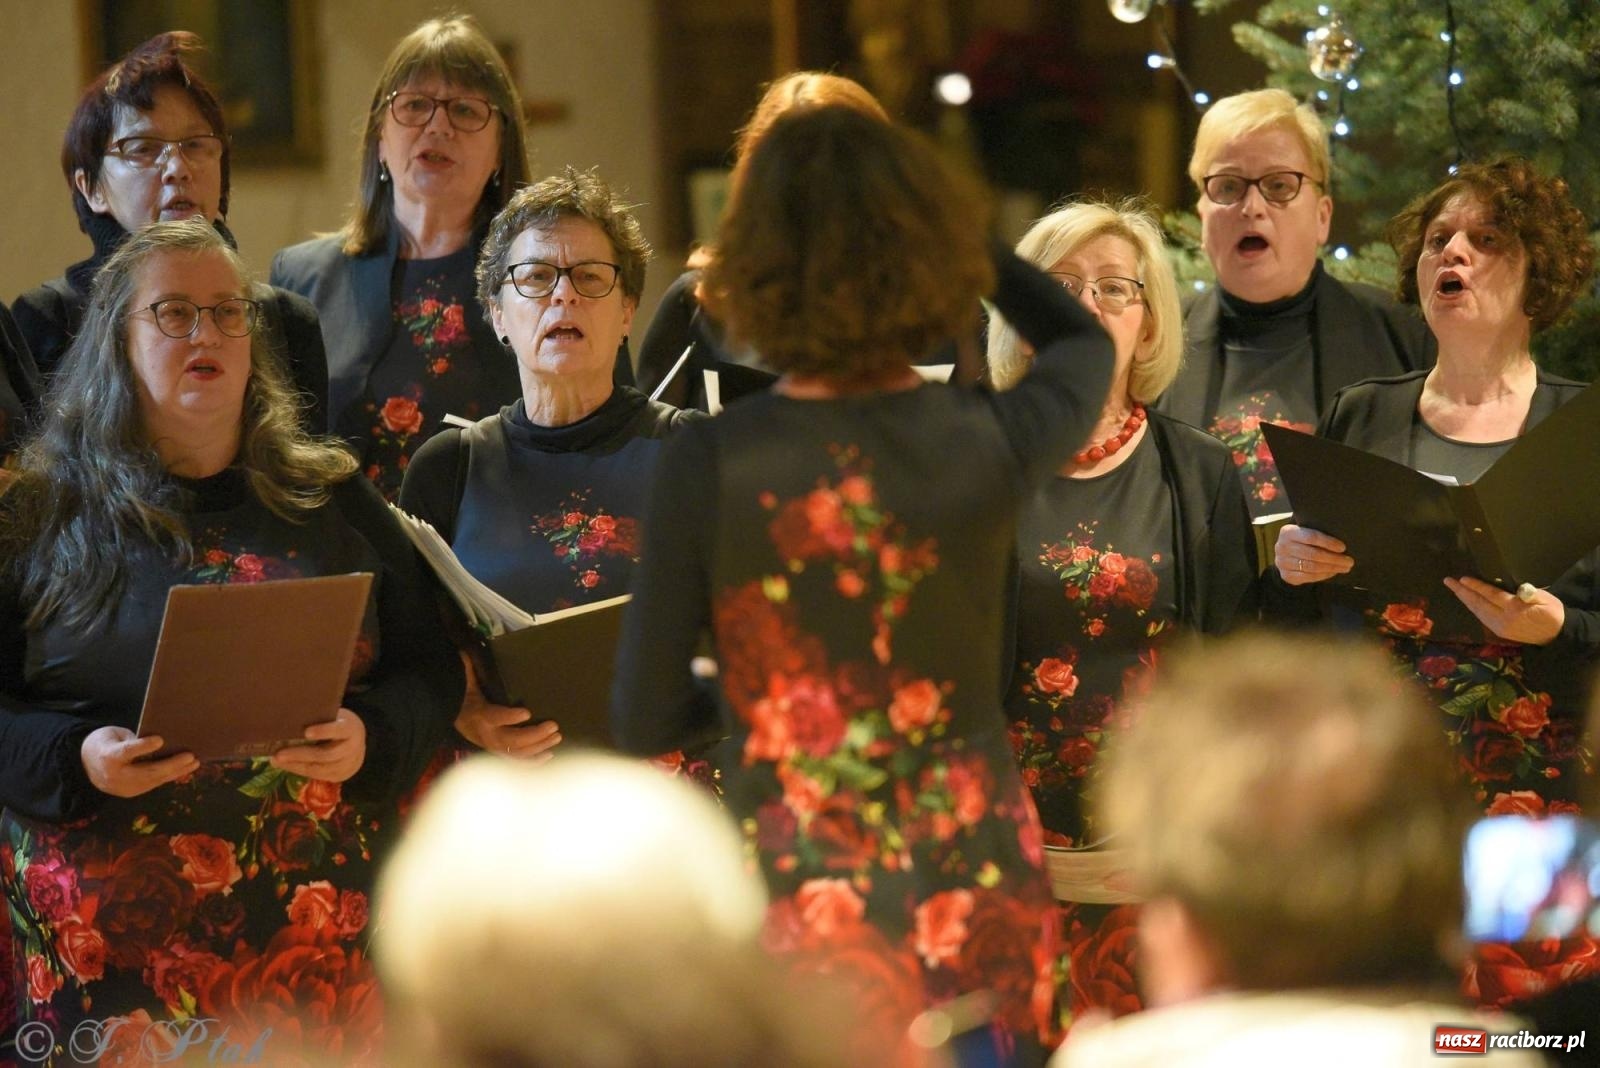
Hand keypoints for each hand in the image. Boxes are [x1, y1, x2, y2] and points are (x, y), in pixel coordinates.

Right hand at [81, 726, 197, 797]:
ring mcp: (123, 787)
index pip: (127, 751)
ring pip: (153, 781)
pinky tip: (184, 770)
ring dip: (176, 772)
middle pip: (146, 771)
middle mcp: (115, 775)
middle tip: (190, 756)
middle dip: (170, 765)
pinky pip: (153, 784)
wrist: (85, 766)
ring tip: (194, 763)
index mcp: (108, 756)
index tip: (160, 740)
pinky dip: (170, 776)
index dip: (143, 746)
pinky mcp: (131, 793)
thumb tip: (160, 741)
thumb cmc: (104, 743)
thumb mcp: (112, 735)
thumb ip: (132, 739)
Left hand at [271, 708, 365, 782]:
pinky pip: (317, 775)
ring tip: (276, 760)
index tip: (306, 732)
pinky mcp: (339, 776)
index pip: (339, 730)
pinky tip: (286, 765)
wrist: (356, 743)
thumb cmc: (337, 724)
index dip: (324, 731)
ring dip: (295, 766)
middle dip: (300, 755)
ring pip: (319, 769)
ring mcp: (347, 764)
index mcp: (351, 728)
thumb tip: (288, 718)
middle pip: (325, 754)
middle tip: (279, 754)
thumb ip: (319, 718)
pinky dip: (299, 770)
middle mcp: (352, 748)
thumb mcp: (334, 717)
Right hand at [456, 654, 561, 763]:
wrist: (449, 717)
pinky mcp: (498, 752)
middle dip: (534, 735)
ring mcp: (492, 745)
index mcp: (478, 714)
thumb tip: (469, 652)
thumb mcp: (463, 681)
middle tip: (553, 726)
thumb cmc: (462, 696)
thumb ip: (469, 668)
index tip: (527, 712)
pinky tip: (548, 755)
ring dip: (538, 746)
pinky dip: (532, 761)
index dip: (509, 717)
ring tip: (556, 738)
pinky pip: (516, 761)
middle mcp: (485, 734)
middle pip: (510, 739)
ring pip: (516, 752)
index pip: (493, 717)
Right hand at [1275, 524, 1353, 585]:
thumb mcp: (1305, 531)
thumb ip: (1318, 531)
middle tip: (1349, 561)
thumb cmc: (1301, 540)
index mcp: (1287, 532)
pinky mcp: (1286, 575)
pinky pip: (1308, 577)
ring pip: (1311, 567)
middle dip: (1334, 558)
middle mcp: (1282, 546)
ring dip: (1331, 568)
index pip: (1311, 537)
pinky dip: (1323, 575)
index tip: (1343, 548)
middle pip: (1312, 554)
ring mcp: (1282, 562)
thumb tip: (1341, 542)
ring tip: (1345, 567)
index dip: (1328, 542)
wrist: (1286, 555)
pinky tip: (1333, 572)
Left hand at [1445, 576, 1564, 644]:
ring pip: (1477, 612)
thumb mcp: (1545, 599)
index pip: (1491, 595)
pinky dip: (1473, 607)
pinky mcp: (1499, 631)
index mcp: (1515, 610)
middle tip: (1448, 581)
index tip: (1462, 578)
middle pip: (1478, 604)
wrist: (1556, 636)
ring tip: (1454, 588)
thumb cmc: (1552, 613)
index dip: (1476, 586)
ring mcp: (1499, 627)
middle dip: (1462, 592)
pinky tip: (1467, 601)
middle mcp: (1503, 620)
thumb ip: (1530, 593)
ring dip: (1464, 599)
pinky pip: (1481, 617)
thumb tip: (1517, 588)